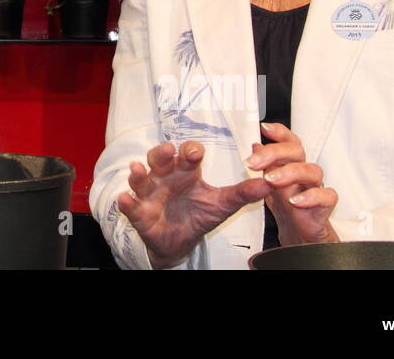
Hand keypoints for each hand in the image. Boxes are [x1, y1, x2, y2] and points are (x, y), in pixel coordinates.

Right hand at [118, 140, 272, 267]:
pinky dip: (126, 202)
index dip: (189, 150)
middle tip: (167, 151)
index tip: (196, 153)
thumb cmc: (199, 215)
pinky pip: (130, 206)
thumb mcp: (222, 204)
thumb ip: (243, 193)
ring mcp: (150, 194)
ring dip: (138, 173)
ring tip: (136, 168)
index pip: (186, 154)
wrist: (179, 242)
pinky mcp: (140, 212)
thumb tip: (269, 183)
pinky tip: (125, 199)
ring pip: (141, 178)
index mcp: (185, 172)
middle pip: (159, 159)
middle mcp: (164, 177)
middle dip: (161, 154)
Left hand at [247, 122, 339, 245]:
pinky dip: (311, 197)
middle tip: (253, 163)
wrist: (298, 231)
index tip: (263, 129)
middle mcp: (303, 171)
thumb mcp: (268, 182)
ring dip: (290, 173)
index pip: (288, 141)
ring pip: (312, 171)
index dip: (279, 132)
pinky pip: (326, 196)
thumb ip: (262, 165)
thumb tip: (255, 145)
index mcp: (290, 163)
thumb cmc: (284, 203)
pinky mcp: (325, 205)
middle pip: (297, 151)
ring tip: (270, 180)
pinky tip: (294, 201)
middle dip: (275, 153)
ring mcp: (315, 187)